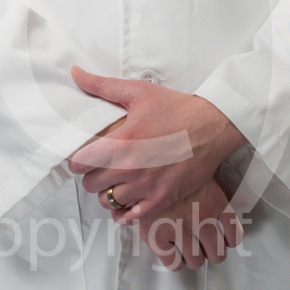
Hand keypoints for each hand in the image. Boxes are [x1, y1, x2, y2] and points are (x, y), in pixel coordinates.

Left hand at [67, 66, 246, 219]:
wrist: (213, 125)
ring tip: (117, 180)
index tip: (86, 156)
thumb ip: (102, 85)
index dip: (79, 160)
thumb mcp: (138, 92)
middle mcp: (131, 168)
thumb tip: (76, 73)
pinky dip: (125, 211)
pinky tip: (129, 199)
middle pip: (91, 185)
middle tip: (102, 167)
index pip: (80, 164)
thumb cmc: (176, 108)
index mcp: (121, 142)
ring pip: (109, 201)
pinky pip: (131, 217)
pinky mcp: (163, 198)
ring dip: (108, 192)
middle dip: (92, 175)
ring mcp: (147, 186)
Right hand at [134, 176, 243, 271]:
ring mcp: (179, 228)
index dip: (230, 241)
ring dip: (194, 257)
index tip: (225, 241)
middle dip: (212, 252)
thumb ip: (222, 189)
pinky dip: (176, 261)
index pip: (234, 235)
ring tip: (189, 250)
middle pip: (217, 253)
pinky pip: (173, 263)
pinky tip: (174, 252)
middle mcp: (201, 217)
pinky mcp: (157, 235)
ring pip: (196, 261)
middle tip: (206, 247)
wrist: (144, 163)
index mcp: (215, 201)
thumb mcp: (203, 173)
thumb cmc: (175, 167)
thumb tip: (241, 202)